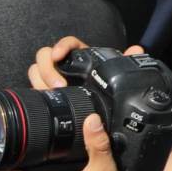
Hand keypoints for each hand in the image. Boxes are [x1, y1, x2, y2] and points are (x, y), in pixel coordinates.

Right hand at [27, 36, 143, 90]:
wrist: (97, 126)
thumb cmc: (107, 98)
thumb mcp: (118, 81)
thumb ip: (126, 65)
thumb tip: (137, 50)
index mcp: (82, 60)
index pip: (68, 44)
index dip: (61, 46)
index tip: (58, 56)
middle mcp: (64, 68)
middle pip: (45, 56)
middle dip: (48, 69)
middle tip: (59, 85)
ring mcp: (52, 80)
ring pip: (35, 71)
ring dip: (40, 80)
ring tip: (52, 93)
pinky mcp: (45, 93)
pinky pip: (34, 87)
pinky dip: (35, 90)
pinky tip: (44, 98)